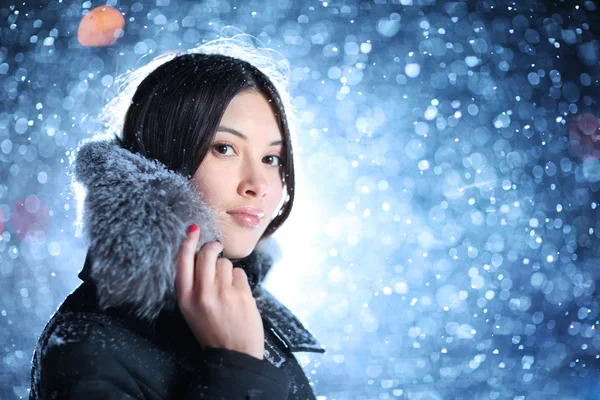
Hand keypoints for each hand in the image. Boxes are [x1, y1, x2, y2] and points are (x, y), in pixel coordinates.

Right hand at [175, 224, 263, 359]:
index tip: (193, 229)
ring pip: (225, 263)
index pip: (183, 263)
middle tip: (216, 248)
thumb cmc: (213, 332)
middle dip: (213, 247)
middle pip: (206, 255)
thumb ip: (194, 286)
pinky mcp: (242, 295)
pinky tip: (238, 294)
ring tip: (228, 288)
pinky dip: (239, 280)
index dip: (187, 242)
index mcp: (185, 299)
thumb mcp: (192, 311)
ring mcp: (223, 294)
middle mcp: (202, 294)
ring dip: (227, 270)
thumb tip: (199, 255)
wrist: (235, 354)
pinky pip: (240, 273)